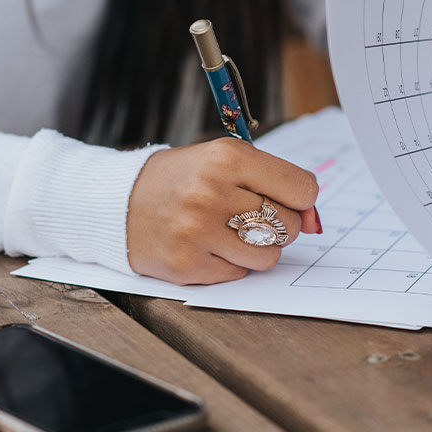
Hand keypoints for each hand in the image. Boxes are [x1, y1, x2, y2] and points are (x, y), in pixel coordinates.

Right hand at [127, 138, 320, 284]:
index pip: (302, 189)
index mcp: (226, 157)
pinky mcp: (187, 264)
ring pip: (269, 256)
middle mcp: (212, 193)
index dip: (300, 198)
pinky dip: (231, 264)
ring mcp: (198, 232)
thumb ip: (272, 182)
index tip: (286, 199)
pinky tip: (208, 246)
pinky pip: (239, 274)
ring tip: (230, 233)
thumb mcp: (222, 161)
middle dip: (279, 224)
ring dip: (258, 249)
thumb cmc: (180, 180)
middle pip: (288, 224)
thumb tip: (315, 221)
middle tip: (250, 215)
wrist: (116, 203)